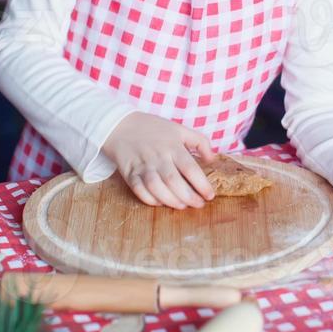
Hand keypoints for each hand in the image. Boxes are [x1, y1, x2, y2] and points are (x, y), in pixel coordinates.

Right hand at [102, 111, 216, 210]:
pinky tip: (161, 202)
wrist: (120, 125)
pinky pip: (139, 191)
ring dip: (171, 201)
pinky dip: (151, 200)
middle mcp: (158, 157)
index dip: (202, 184)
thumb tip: (212, 159)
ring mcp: (142, 166)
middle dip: (189, 197)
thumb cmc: (153, 128)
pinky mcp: (129, 173)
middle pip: (174, 181)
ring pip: (157, 188)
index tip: (210, 195)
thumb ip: (200, 141)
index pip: (190, 168)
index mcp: (173, 146)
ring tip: (182, 206)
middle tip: (198, 204)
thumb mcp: (179, 129)